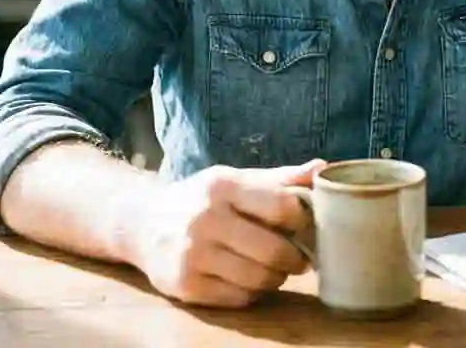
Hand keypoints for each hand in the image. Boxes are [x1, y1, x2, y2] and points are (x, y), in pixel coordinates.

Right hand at [128, 158, 323, 306]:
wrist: (142, 223)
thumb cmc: (199, 198)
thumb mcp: (234, 178)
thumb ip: (279, 177)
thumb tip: (322, 168)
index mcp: (222, 187)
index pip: (281, 207)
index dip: (302, 219)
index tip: (305, 224)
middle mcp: (206, 220)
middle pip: (273, 251)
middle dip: (296, 258)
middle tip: (300, 257)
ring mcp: (194, 256)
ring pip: (259, 278)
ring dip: (277, 277)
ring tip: (277, 268)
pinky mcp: (187, 287)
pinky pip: (239, 298)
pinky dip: (254, 291)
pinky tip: (251, 278)